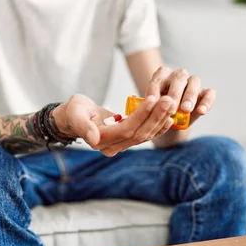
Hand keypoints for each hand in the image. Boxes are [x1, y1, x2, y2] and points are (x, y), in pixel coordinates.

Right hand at [53, 94, 175, 156]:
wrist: (73, 117)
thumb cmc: (73, 111)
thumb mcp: (74, 113)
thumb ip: (83, 126)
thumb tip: (94, 139)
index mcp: (100, 141)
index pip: (126, 129)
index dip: (141, 115)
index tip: (153, 98)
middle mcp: (113, 147)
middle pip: (139, 133)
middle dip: (155, 116)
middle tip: (169, 99)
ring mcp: (121, 146)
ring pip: (145, 135)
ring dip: (159, 119)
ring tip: (171, 103)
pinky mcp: (127, 140)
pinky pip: (146, 135)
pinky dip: (158, 127)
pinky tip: (169, 117)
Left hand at [146, 66, 215, 124]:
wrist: (172, 123)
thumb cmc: (159, 112)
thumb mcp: (152, 109)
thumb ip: (151, 105)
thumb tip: (145, 105)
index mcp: (163, 76)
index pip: (159, 77)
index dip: (155, 88)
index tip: (152, 101)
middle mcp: (179, 76)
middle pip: (179, 77)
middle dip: (175, 92)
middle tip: (172, 107)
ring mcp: (193, 83)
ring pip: (195, 81)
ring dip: (190, 95)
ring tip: (185, 110)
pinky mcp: (205, 93)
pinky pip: (210, 93)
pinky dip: (206, 102)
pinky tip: (201, 112)